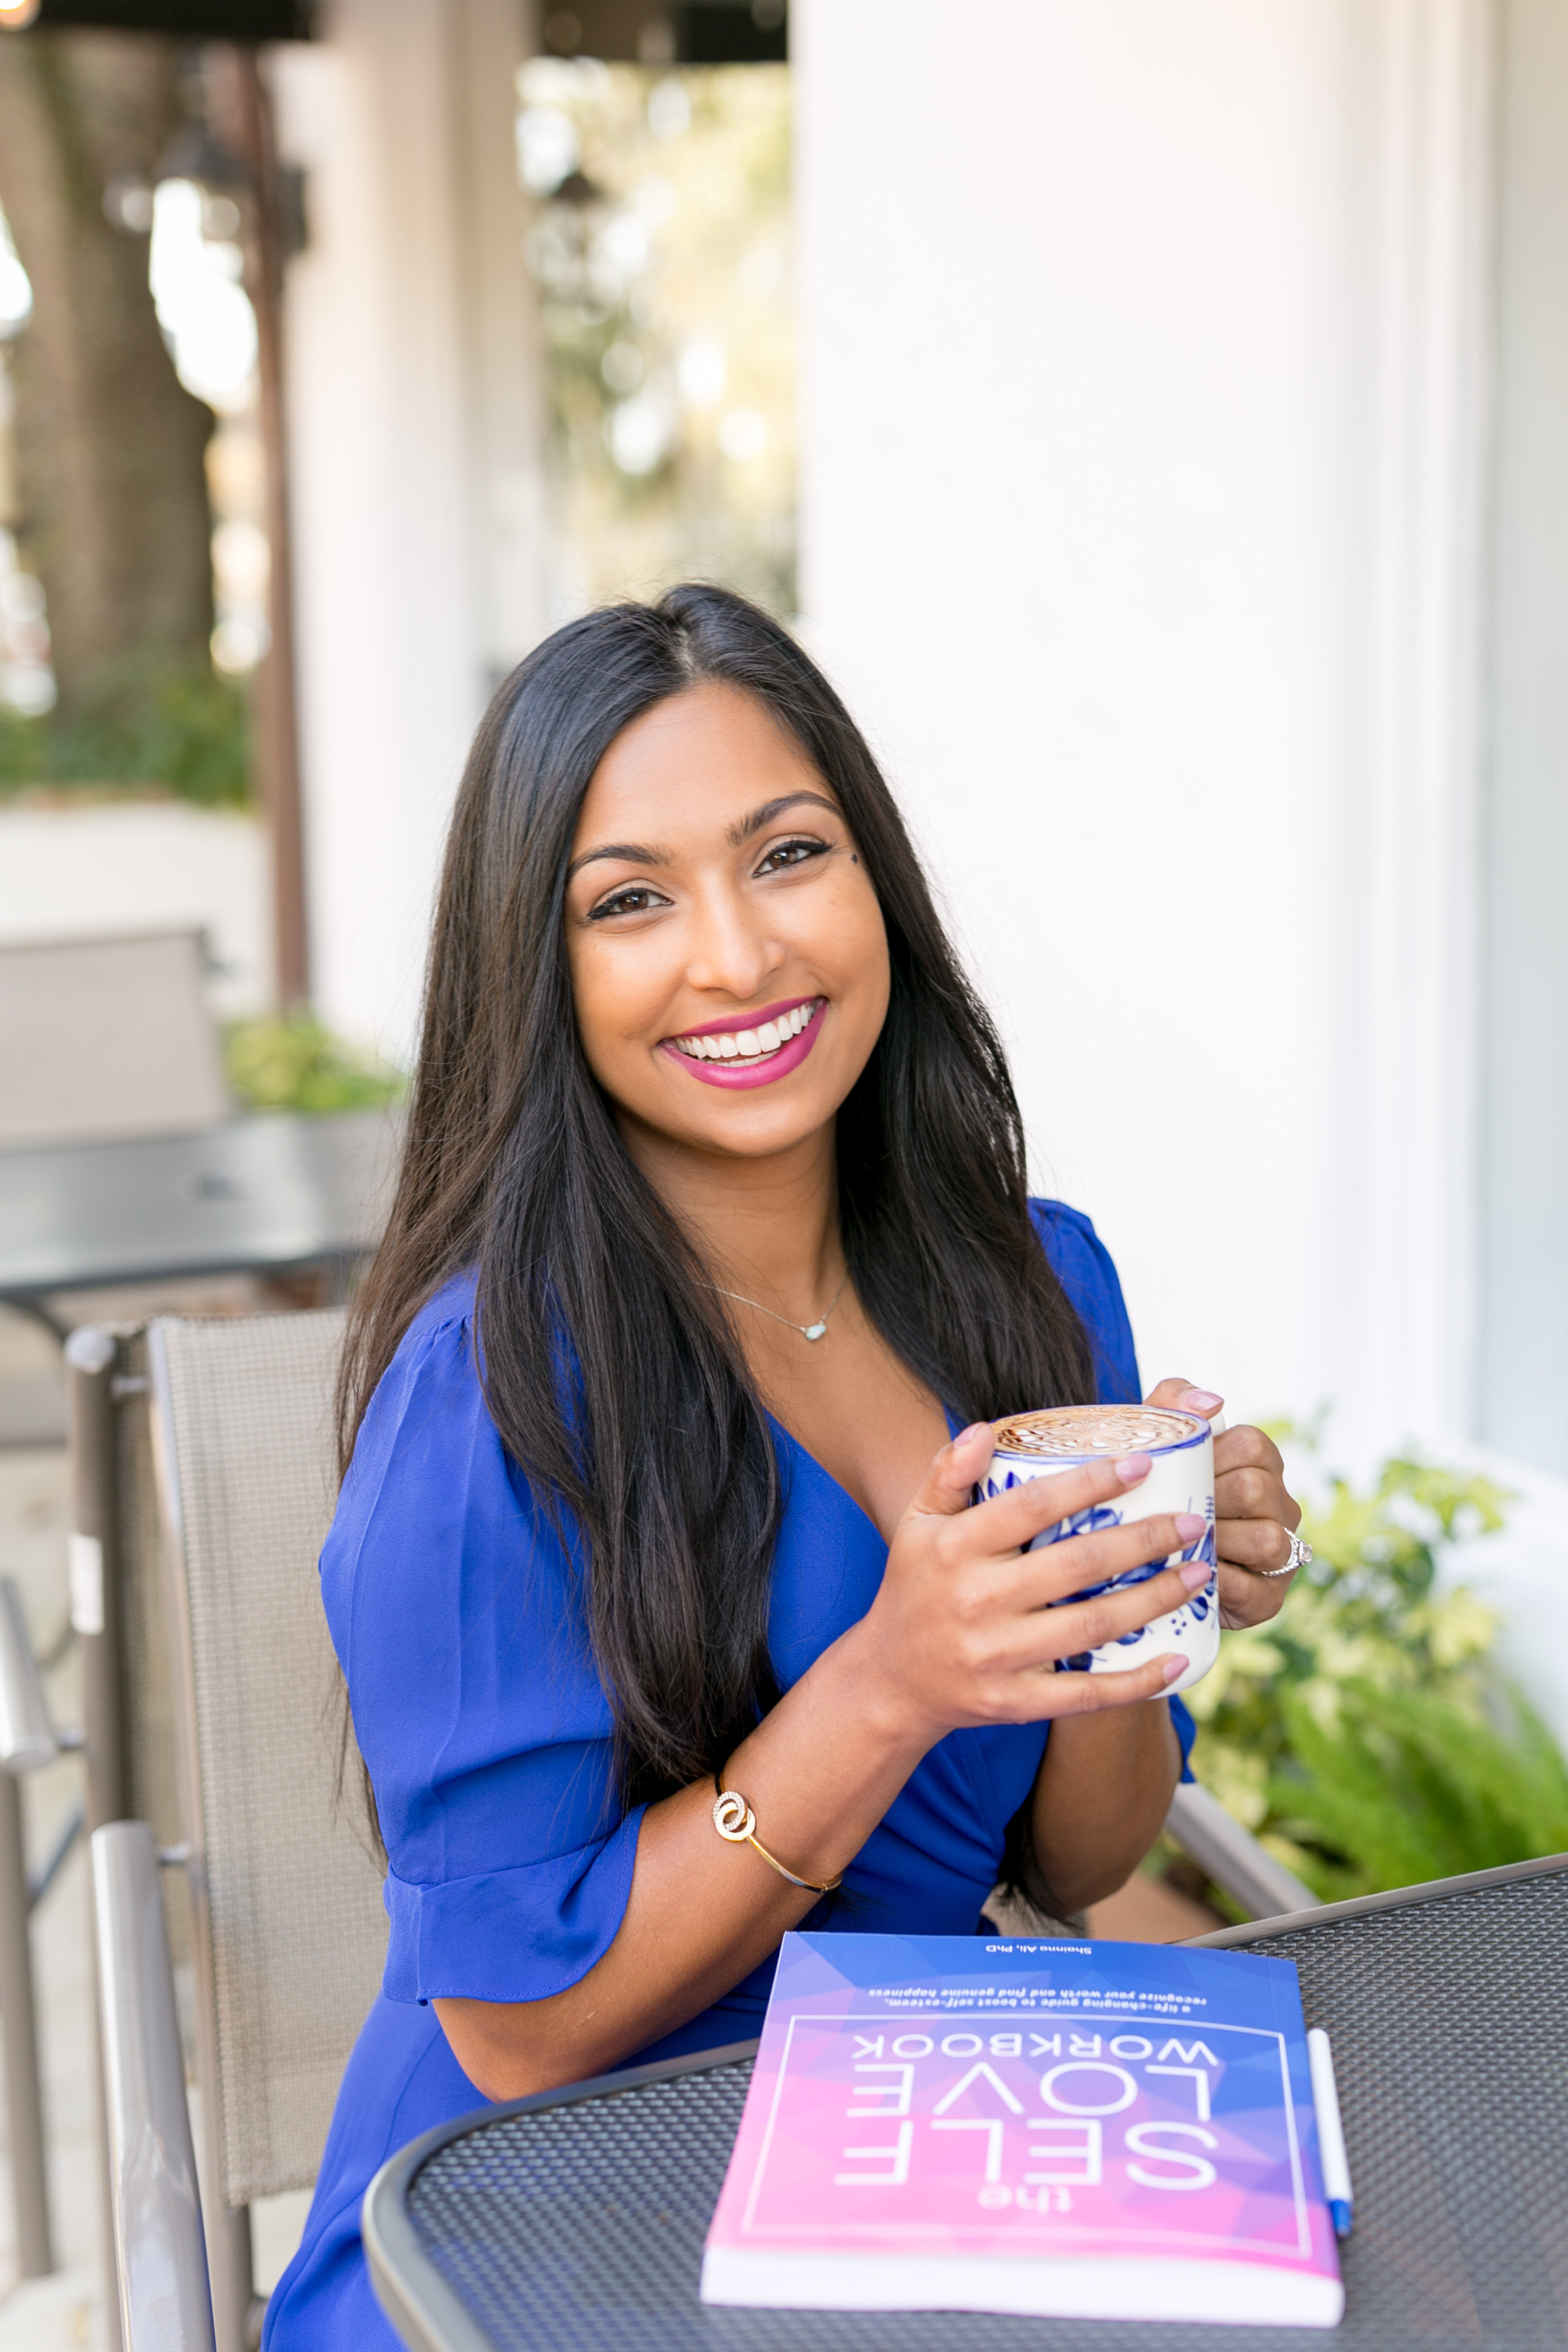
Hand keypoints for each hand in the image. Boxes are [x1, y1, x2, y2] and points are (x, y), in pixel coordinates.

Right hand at [852, 1425, 1211, 1748]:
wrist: (889, 1682)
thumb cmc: (914, 1588)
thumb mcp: (917, 1523)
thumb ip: (948, 1472)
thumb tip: (988, 1429)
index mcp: (955, 1547)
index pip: (1032, 1505)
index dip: (1091, 1482)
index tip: (1143, 1463)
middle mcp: (976, 1599)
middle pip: (1076, 1563)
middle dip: (1144, 1541)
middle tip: (1194, 1522)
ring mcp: (996, 1655)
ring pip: (1092, 1625)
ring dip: (1155, 1600)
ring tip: (1199, 1574)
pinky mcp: (1013, 1702)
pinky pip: (1086, 1694)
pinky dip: (1136, 1681)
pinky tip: (1178, 1660)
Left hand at [1144, 1377, 1302, 1628]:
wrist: (1140, 1567)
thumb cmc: (1153, 1494)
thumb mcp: (1155, 1446)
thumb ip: (1173, 1405)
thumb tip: (1212, 1401)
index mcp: (1259, 1464)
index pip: (1251, 1444)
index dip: (1211, 1457)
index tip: (1175, 1471)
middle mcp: (1280, 1506)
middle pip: (1256, 1489)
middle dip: (1209, 1499)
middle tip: (1169, 1508)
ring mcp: (1282, 1553)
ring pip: (1268, 1539)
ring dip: (1217, 1541)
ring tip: (1179, 1543)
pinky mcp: (1269, 1598)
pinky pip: (1253, 1587)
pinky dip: (1216, 1581)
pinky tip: (1187, 1576)